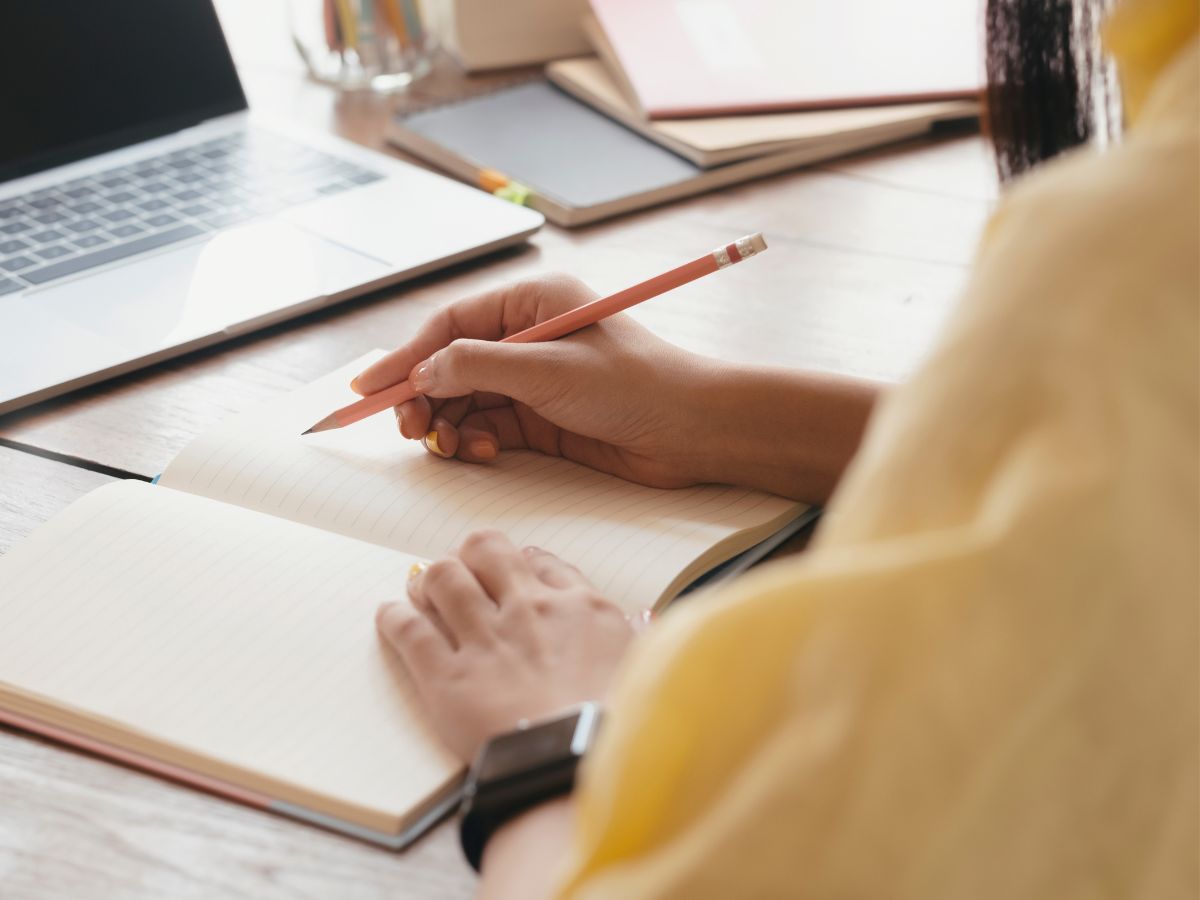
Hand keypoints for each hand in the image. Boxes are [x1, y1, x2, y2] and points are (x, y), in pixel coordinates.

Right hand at [351, 273, 716, 487]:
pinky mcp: (544, 418)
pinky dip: (477, 441)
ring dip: (449, 425)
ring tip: (448, 447)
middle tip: (411, 429)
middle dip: (425, 397)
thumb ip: (478, 366)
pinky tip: (484, 453)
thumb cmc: (635, 385)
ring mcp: (535, 379)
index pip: (450, 324)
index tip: (370, 389)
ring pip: (466, 400)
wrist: (692, 431)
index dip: (406, 356)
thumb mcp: (548, 369)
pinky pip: (490, 427)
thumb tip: (423, 371)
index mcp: (532, 302)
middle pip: (451, 365)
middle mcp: (529, 336)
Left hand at [376, 530, 633, 762]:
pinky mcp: (446, 677)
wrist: (576, 762)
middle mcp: (528, 610)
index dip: (521, 562)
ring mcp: (484, 639)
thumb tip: (633, 621)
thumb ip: (632, 637)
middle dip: (470, 554)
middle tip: (463, 570)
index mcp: (581, 607)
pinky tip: (390, 616)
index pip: (541, 561)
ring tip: (422, 588)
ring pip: (441, 578)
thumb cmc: (616, 725)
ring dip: (428, 580)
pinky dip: (395, 619)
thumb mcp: (640, 669)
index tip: (512, 572)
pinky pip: (409, 630)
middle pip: (486, 551)